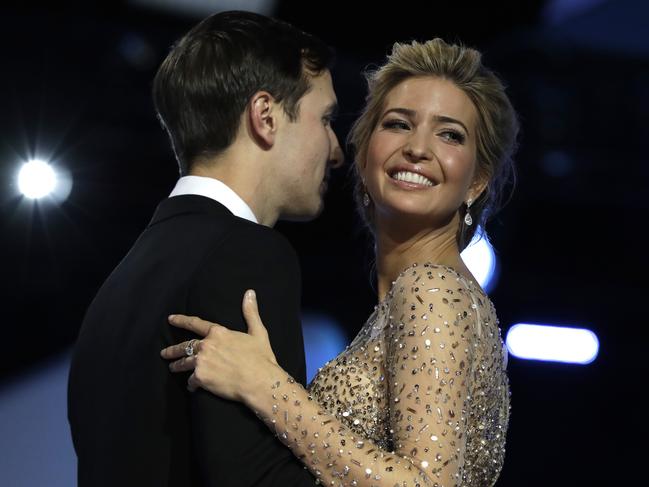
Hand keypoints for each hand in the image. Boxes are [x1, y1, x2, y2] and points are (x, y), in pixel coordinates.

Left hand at [160, 290, 278, 403]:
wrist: (260, 381)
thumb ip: (250, 312)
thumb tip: (250, 293)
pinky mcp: (200, 378)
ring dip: (177, 366)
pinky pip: (191, 381)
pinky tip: (192, 387)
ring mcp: (201, 362)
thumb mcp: (258, 332)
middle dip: (173, 350)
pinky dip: (191, 384)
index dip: (181, 320)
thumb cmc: (261, 358)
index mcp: (218, 333)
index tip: (170, 319)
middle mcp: (206, 345)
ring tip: (172, 368)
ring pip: (183, 363)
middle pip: (185, 346)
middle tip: (165, 353)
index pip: (195, 324)